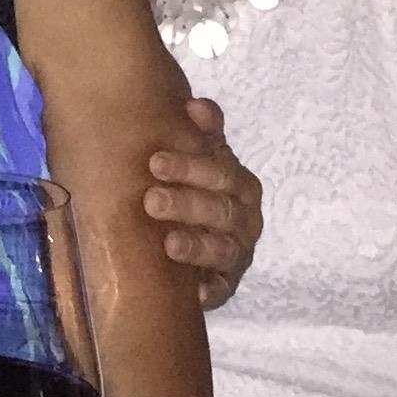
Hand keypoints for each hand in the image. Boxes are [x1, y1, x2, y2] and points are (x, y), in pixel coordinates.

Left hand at [148, 97, 263, 310]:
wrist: (189, 238)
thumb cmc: (192, 188)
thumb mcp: (198, 158)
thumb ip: (203, 133)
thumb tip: (196, 105)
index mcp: (240, 185)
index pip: (222, 173)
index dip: (192, 167)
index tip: (155, 162)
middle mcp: (245, 220)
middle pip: (222, 210)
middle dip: (188, 204)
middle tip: (151, 200)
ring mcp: (237, 255)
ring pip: (224, 250)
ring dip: (198, 246)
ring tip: (169, 243)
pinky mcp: (225, 286)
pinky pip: (222, 291)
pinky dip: (210, 291)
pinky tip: (194, 292)